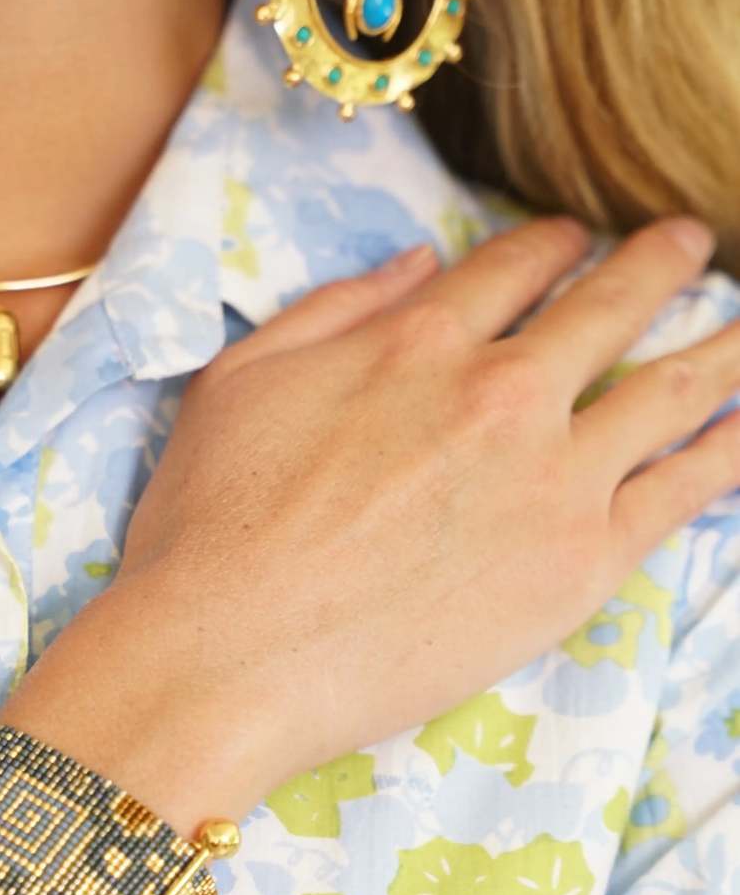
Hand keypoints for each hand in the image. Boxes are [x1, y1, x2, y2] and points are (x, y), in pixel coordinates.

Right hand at [110, 214, 739, 818]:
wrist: (226, 654)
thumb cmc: (208, 527)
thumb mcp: (238, 380)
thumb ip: (335, 308)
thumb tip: (417, 261)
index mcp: (418, 339)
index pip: (513, 264)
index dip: (551, 243)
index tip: (573, 241)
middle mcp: (501, 390)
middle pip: (609, 304)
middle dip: (657, 262)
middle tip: (687, 240)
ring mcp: (552, 474)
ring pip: (670, 386)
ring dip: (723, 342)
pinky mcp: (581, 560)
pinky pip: (684, 488)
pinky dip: (732, 448)